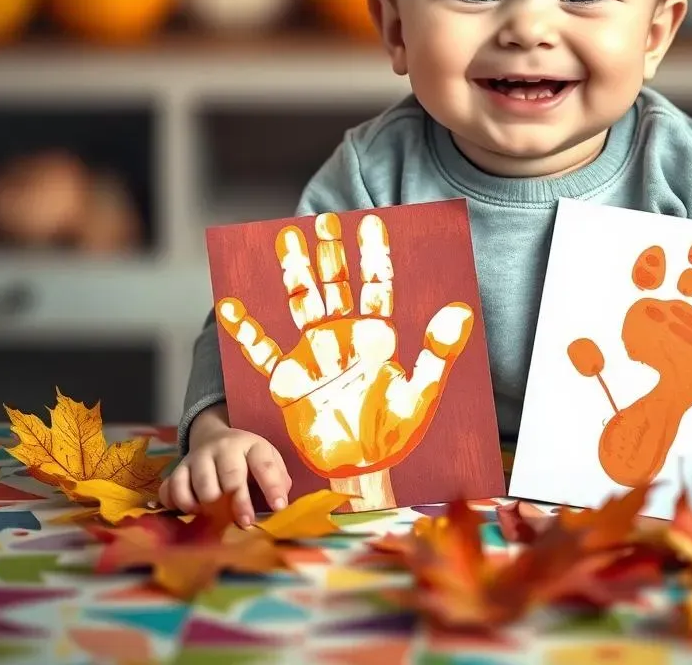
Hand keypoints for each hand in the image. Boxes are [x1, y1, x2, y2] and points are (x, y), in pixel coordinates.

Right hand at [158, 407, 290, 525]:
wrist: (213, 438)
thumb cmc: (245, 457)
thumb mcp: (266, 459)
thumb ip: (277, 478)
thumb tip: (280, 503)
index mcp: (251, 445)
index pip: (264, 465)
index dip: (272, 487)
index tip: (279, 507)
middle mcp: (225, 447)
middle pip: (231, 474)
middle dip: (239, 501)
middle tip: (245, 522)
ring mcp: (200, 456)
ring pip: (202, 482)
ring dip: (209, 502)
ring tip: (215, 513)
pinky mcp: (179, 467)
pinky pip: (173, 487)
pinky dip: (181, 502)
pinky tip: (192, 509)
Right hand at [216, 212, 473, 480]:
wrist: (360, 473)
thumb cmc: (392, 434)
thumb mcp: (420, 395)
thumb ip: (438, 354)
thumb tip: (462, 312)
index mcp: (376, 340)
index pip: (376, 287)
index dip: (373, 255)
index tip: (372, 221)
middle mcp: (343, 339)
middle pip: (335, 285)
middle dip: (331, 252)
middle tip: (324, 217)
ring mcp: (313, 357)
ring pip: (302, 304)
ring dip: (296, 272)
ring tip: (288, 236)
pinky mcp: (288, 383)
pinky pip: (263, 352)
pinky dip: (246, 331)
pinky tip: (230, 306)